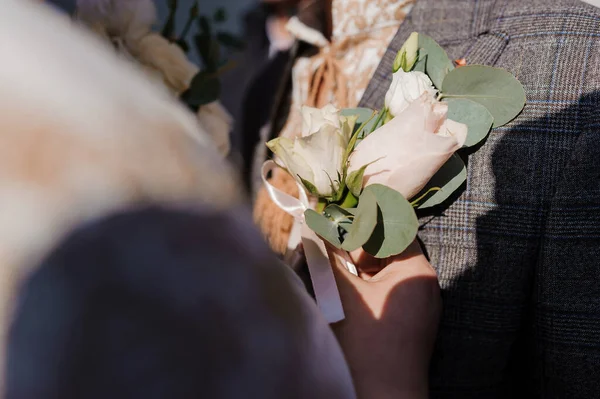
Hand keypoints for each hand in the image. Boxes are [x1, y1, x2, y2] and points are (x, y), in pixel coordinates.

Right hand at [327, 241, 440, 398]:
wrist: (384, 396)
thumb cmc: (366, 342)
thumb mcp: (342, 294)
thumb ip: (326, 258)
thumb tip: (311, 228)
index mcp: (416, 271)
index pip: (393, 230)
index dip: (364, 226)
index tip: (338, 230)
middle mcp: (424, 285)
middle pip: (389, 251)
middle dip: (357, 250)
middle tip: (331, 256)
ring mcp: (419, 306)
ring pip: (386, 274)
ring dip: (358, 271)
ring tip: (334, 279)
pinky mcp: (411, 323)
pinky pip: (388, 294)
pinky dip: (367, 290)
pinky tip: (346, 300)